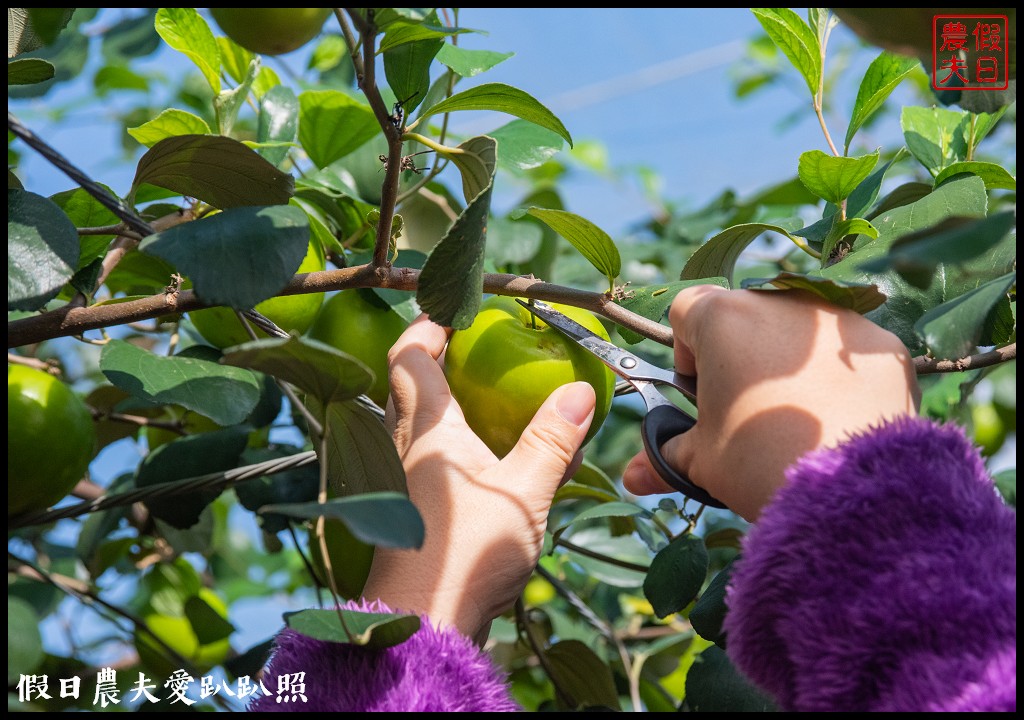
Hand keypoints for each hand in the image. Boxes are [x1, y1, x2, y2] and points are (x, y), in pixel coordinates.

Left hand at [361, 315, 596, 640]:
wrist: (426, 624)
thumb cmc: (468, 553)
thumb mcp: (525, 492)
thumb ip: (553, 441)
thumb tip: (581, 391)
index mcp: (427, 430)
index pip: (410, 357)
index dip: (427, 327)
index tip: (453, 313)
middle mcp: (405, 449)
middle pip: (407, 389)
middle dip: (434, 363)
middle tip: (472, 352)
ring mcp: (402, 484)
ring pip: (415, 427)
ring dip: (442, 407)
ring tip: (484, 404)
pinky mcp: (411, 515)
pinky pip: (426, 462)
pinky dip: (450, 448)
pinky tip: (483, 467)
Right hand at [623, 286, 918, 520]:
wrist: (851, 489)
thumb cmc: (759, 462)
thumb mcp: (702, 462)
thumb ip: (663, 456)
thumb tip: (633, 476)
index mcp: (724, 318)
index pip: (686, 311)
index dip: (685, 350)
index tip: (699, 393)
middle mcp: (781, 303)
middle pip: (745, 318)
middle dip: (739, 357)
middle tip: (745, 413)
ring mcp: (838, 319)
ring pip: (798, 334)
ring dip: (788, 366)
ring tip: (795, 422)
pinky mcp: (882, 345)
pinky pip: (847, 355)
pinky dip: (837, 379)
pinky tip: (839, 421)